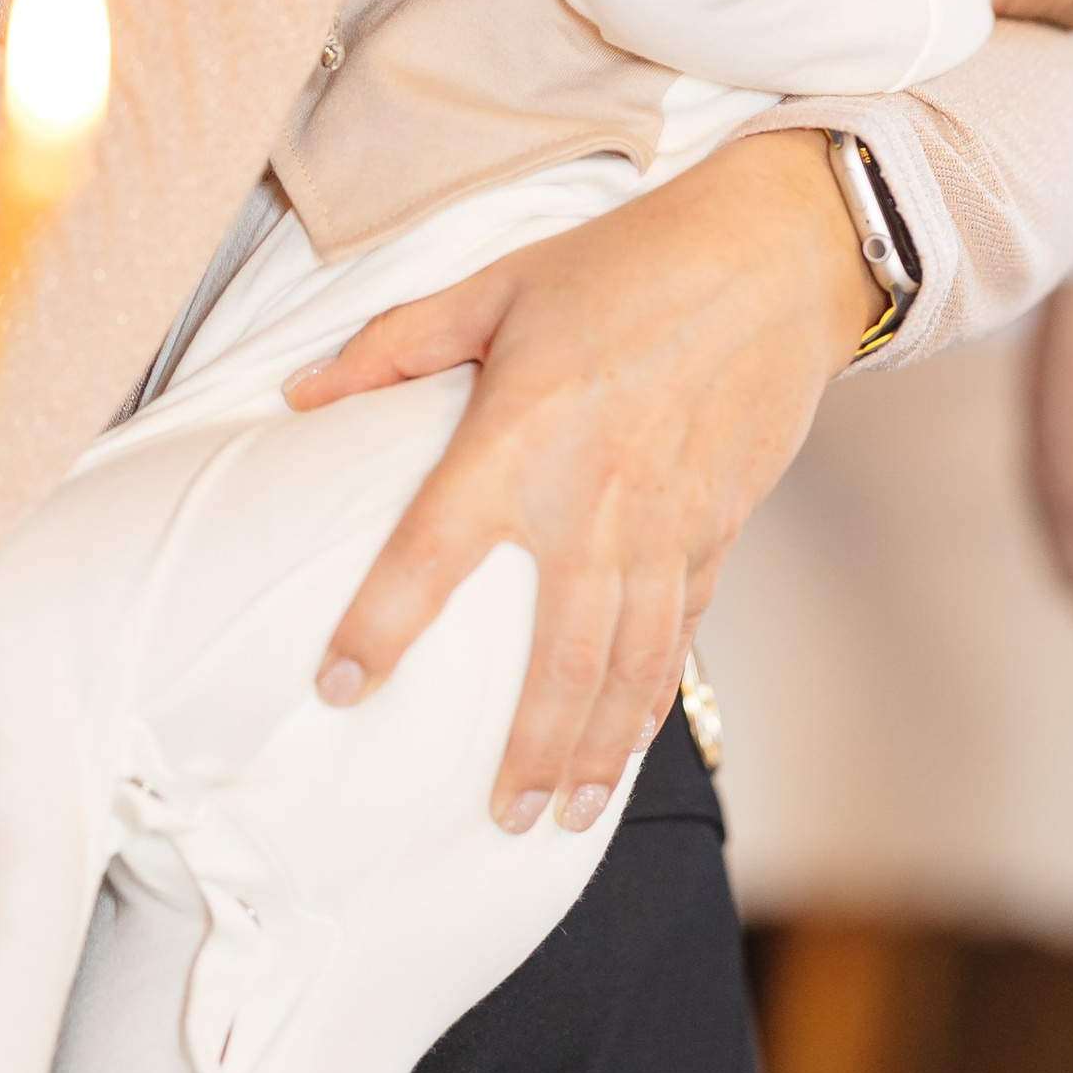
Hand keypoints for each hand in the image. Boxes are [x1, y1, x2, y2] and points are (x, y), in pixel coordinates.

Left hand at [290, 128, 881, 825]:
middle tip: (496, 818)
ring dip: (596, 747)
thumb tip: (298, 392)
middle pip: (556, 655)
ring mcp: (667, 522)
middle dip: (527, 748)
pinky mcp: (719, 526)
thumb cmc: (627, 261)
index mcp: (521, 434)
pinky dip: (653, 695)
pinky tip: (629, 739)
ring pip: (629, 664)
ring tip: (563, 815)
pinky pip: (681, 631)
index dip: (379, 627)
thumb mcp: (496, 285)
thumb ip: (393, 346)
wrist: (774, 254)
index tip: (339, 686)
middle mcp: (595, 496)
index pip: (431, 553)